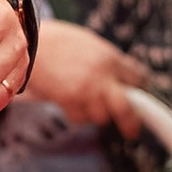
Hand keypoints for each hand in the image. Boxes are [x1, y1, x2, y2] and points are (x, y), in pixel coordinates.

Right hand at [25, 21, 148, 135]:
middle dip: (132, 123)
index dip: (140, 89)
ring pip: (101, 117)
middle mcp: (101, 76)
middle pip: (126, 108)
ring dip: (97, 115)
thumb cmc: (60, 41)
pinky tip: (73, 103)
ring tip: (88, 104)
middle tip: (133, 130)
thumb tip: (124, 80)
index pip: (139, 78)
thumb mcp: (93, 44)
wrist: (31, 40)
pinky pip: (80, 118)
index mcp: (110, 58)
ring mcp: (85, 90)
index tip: (139, 95)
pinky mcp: (68, 100)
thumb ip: (109, 62)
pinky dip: (78, 115)